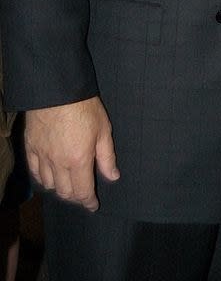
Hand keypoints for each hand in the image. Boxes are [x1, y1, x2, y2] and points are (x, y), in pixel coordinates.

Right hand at [24, 96, 119, 210]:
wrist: (57, 89)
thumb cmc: (84, 107)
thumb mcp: (103, 129)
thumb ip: (107, 156)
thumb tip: (113, 176)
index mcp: (79, 160)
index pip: (82, 192)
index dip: (88, 202)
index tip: (93, 206)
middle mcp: (59, 163)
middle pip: (65, 192)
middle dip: (75, 196)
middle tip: (83, 193)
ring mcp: (43, 156)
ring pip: (49, 184)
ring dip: (59, 188)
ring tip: (68, 184)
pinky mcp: (31, 147)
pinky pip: (35, 172)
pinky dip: (42, 178)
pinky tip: (48, 176)